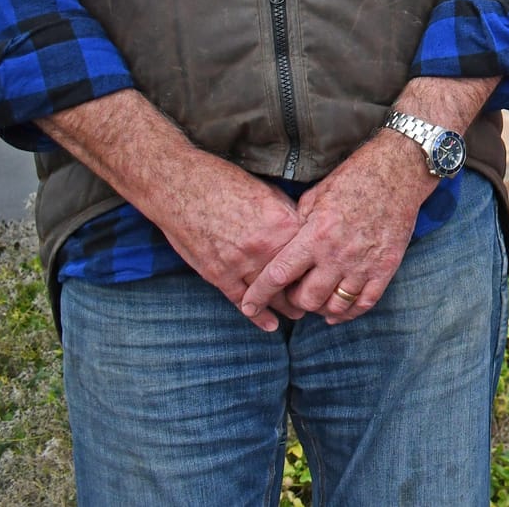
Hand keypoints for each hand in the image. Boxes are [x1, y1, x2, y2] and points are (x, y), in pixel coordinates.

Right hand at [142, 153, 305, 329]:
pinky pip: (242, 301)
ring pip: (271, 295)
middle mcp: (266, 247)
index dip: (319, 267)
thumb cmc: (226, 183)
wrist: (182, 187)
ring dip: (286, 308)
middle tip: (315, 300)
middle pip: (294, 280)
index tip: (325, 275)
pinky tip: (270, 325)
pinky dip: (258, 316)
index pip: (310, 255)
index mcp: (284, 224)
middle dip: (306, 293)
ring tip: (297, 313)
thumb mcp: (269, 193)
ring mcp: (240, 263)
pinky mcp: (218, 274)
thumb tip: (305, 232)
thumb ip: (289, 216)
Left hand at [236, 133, 427, 325]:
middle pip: (307, 299)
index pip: (279, 275)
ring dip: (321, 308)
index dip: (259, 295)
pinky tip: (338, 311)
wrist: (398, 171)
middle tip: (295, 292)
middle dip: (295, 301)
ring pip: (335, 306)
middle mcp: (338, 254)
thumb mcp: (316, 195)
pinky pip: (364, 303)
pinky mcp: (385, 267)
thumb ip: (298, 224)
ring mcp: (364, 263)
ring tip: (317, 300)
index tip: (248, 306)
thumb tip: (286, 244)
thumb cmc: (354, 178)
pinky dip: (348, 313)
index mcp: (316, 234)